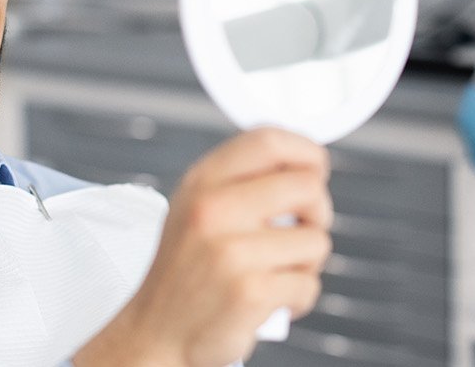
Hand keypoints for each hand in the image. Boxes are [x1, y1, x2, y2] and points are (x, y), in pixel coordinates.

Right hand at [74, 128, 332, 366]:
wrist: (156, 333)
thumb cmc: (185, 273)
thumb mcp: (195, 209)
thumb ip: (240, 182)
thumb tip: (303, 165)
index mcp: (202, 182)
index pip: (269, 141)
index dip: (306, 151)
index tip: (316, 169)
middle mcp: (213, 210)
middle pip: (307, 186)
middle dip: (318, 211)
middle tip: (304, 229)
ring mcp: (231, 251)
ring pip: (316, 240)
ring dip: (307, 263)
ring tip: (277, 272)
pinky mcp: (249, 292)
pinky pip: (308, 284)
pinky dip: (299, 298)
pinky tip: (272, 301)